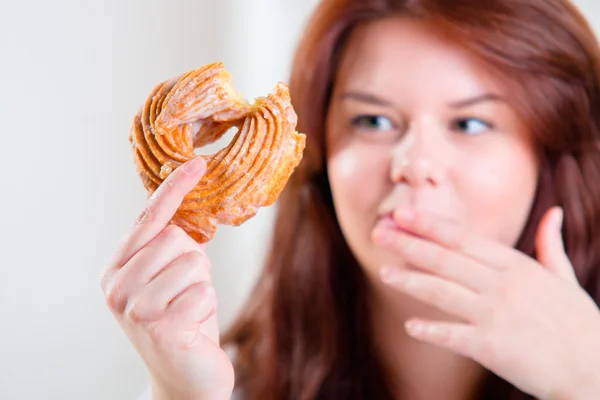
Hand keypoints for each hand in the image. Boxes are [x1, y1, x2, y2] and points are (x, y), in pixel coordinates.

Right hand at [100, 157, 233, 399]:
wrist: (185, 376)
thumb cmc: (182, 320)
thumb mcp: (170, 279)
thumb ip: (169, 248)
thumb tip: (189, 211)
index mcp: (116, 269)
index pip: (147, 219)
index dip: (174, 189)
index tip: (197, 163)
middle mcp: (117, 287)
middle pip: (176, 239)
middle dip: (193, 261)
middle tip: (185, 291)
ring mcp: (136, 310)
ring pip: (194, 263)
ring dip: (202, 285)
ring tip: (188, 308)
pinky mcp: (161, 329)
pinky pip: (205, 293)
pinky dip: (207, 306)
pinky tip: (193, 326)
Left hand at [372, 207, 599, 399]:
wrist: (596, 371)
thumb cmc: (580, 325)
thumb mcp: (565, 280)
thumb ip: (550, 246)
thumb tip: (554, 213)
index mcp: (517, 266)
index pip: (463, 239)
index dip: (429, 226)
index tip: (402, 215)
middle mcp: (502, 285)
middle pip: (445, 259)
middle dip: (408, 244)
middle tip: (379, 234)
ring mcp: (496, 315)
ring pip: (442, 291)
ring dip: (409, 281)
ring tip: (384, 272)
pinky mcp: (492, 347)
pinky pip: (452, 335)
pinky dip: (430, 330)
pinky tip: (410, 325)